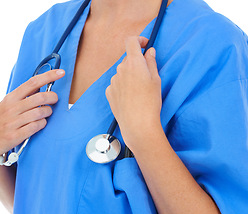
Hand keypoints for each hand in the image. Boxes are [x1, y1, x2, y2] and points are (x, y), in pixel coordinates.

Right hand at [0, 70, 64, 167]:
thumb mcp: (7, 105)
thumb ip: (22, 97)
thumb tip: (41, 86)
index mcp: (10, 98)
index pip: (32, 82)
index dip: (48, 76)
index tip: (61, 73)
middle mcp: (11, 108)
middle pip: (40, 97)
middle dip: (52, 97)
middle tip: (55, 100)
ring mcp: (13, 122)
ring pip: (40, 112)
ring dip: (48, 112)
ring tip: (46, 113)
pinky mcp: (15, 136)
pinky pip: (36, 126)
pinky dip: (42, 124)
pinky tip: (41, 124)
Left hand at [106, 36, 161, 150]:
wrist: (137, 123)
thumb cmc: (150, 102)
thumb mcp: (156, 80)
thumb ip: (151, 62)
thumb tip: (149, 51)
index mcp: (133, 63)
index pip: (131, 41)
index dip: (138, 40)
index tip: (144, 45)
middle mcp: (120, 69)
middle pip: (128, 59)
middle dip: (136, 63)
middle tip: (147, 76)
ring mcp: (113, 81)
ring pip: (122, 72)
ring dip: (129, 76)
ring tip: (139, 91)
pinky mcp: (109, 92)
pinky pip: (116, 84)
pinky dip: (123, 86)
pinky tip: (130, 98)